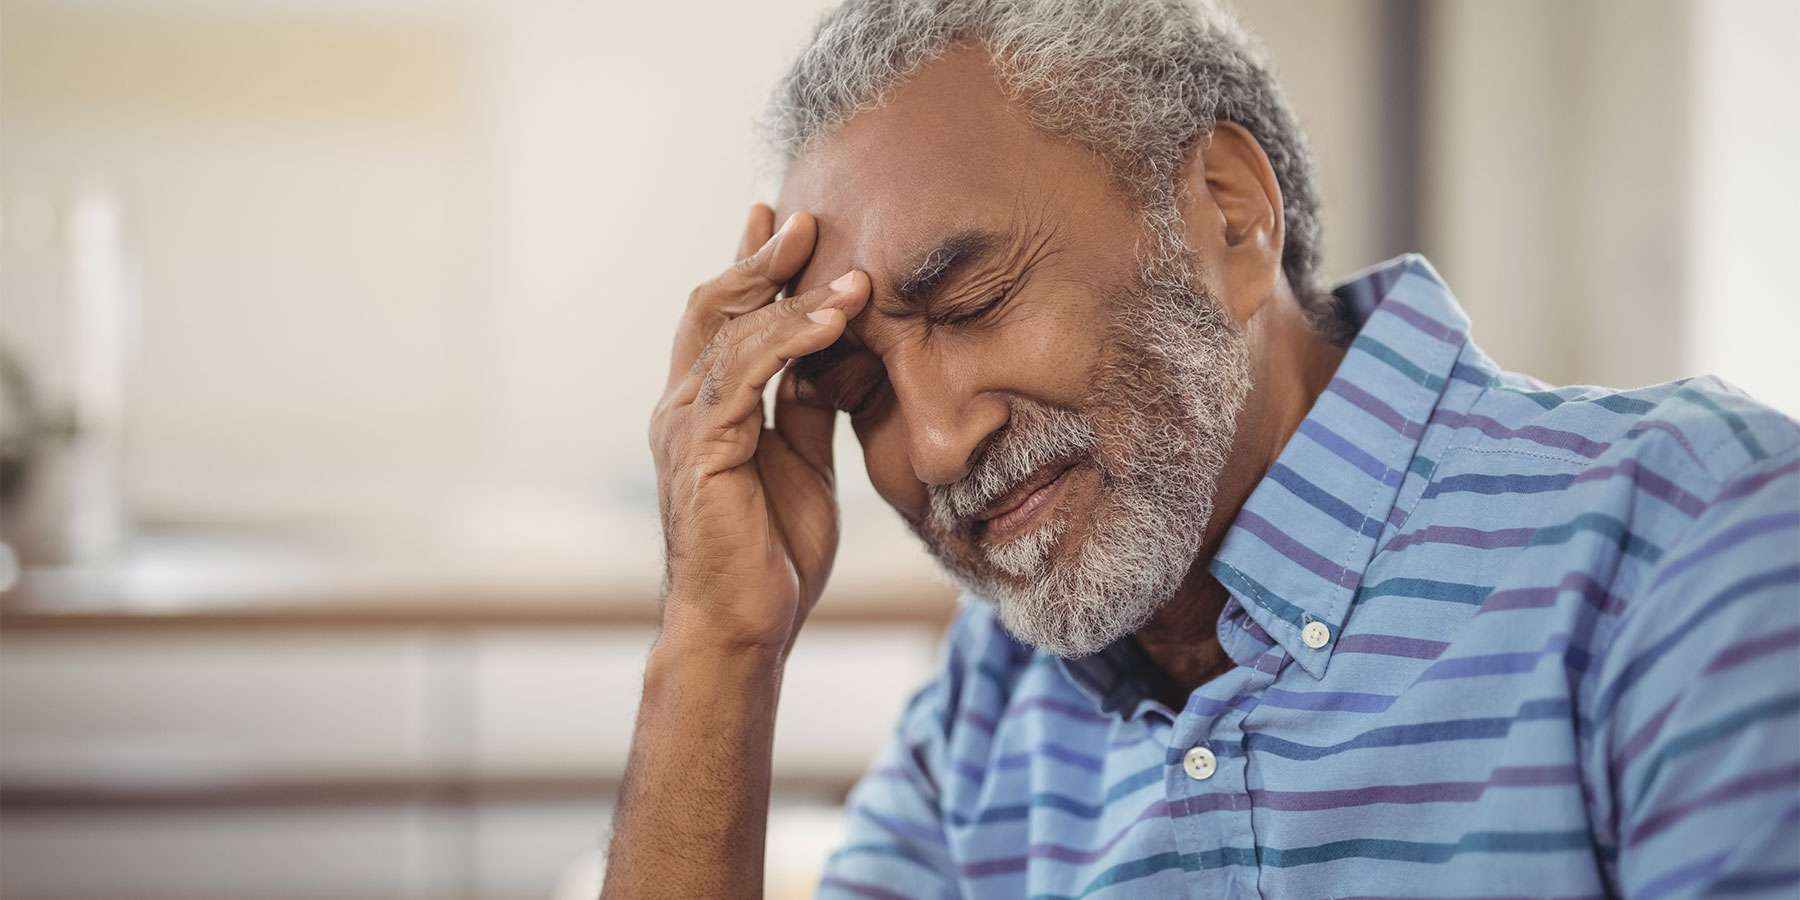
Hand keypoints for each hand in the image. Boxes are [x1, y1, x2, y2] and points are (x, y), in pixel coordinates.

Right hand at [648, 206, 867, 655]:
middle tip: (806, 217)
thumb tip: (841, 356)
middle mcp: (682, 408)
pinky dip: (791, 340)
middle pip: (716, 308)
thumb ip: (808, 408)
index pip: (724, 320)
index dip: (749, 267)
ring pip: (732, 333)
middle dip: (761, 259)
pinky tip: (834, 319)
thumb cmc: (770, 555)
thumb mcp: (803, 464)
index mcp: (704, 409)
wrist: (745, 628)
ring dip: (791, 294)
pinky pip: (746, 376)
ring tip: (846, 266)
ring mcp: (686, 427)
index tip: (782, 221)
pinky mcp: (702, 451)